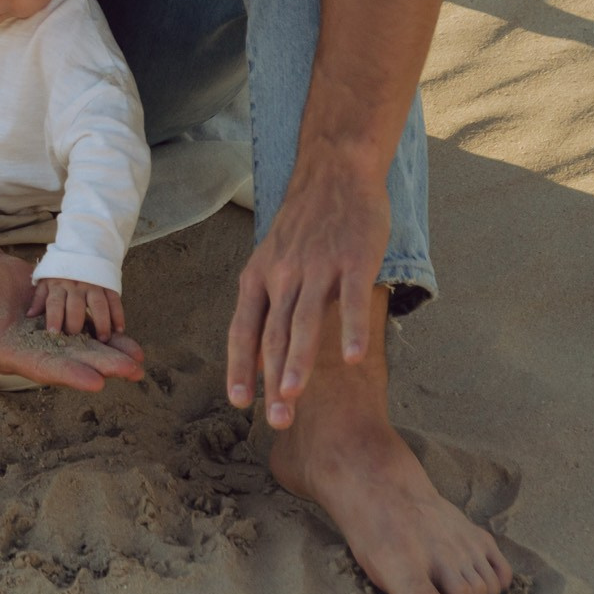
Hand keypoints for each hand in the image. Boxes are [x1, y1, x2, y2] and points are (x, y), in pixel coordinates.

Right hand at [0, 251, 143, 392]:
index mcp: (4, 352)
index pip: (39, 367)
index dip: (68, 373)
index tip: (95, 381)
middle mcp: (29, 352)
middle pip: (69, 363)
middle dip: (101, 367)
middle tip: (132, 372)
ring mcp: (45, 340)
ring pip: (82, 351)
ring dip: (110, 357)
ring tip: (139, 362)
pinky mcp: (57, 325)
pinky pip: (85, 334)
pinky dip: (107, 339)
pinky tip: (132, 344)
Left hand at [29, 277, 125, 340]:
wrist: (84, 249)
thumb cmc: (61, 272)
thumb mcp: (46, 280)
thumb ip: (39, 298)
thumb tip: (29, 315)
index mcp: (58, 285)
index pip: (54, 303)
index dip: (53, 318)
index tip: (53, 333)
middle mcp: (76, 285)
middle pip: (76, 306)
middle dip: (76, 324)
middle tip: (77, 339)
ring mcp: (94, 285)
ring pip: (98, 305)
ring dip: (102, 323)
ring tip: (103, 339)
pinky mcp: (109, 285)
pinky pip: (115, 301)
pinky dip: (118, 315)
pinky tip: (119, 330)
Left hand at [226, 162, 390, 428]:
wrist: (333, 174)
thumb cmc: (303, 225)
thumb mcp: (271, 260)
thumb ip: (266, 303)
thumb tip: (258, 352)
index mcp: (258, 278)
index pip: (243, 330)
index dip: (240, 367)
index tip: (240, 403)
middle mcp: (282, 275)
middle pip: (273, 335)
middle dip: (271, 380)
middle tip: (274, 419)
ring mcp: (316, 267)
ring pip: (303, 322)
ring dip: (298, 361)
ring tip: (293, 395)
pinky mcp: (352, 260)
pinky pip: (350, 300)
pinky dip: (349, 329)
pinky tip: (352, 357)